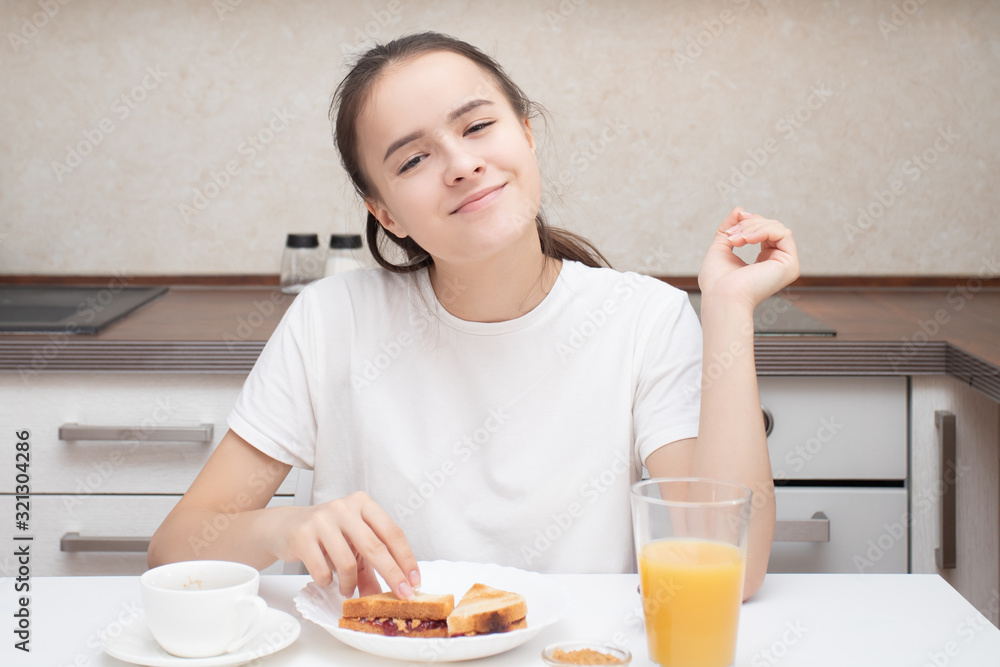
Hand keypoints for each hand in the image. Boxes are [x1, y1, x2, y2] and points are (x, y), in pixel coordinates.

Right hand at [265, 491, 419, 598]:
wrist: (285, 527)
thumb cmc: (326, 535)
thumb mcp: (352, 546)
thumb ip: (370, 567)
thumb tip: (391, 594)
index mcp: (363, 504)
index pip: (392, 532)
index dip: (406, 558)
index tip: (414, 580)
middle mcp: (345, 507)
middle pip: (375, 546)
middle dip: (392, 575)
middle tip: (400, 595)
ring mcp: (322, 520)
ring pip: (347, 562)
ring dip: (351, 584)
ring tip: (348, 590)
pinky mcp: (303, 535)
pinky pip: (322, 570)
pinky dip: (329, 582)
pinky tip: (328, 581)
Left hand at [698, 207, 799, 310]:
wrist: (721, 297)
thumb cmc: (717, 281)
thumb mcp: (721, 247)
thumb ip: (731, 228)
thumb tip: (740, 209)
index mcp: (764, 262)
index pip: (764, 231)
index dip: (748, 223)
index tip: (730, 229)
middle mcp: (778, 263)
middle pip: (771, 227)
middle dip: (748, 225)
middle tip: (731, 236)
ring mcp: (786, 264)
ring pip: (777, 228)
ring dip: (752, 228)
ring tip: (736, 240)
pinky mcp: (790, 265)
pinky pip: (783, 233)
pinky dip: (763, 231)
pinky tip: (747, 240)